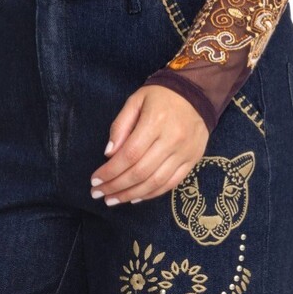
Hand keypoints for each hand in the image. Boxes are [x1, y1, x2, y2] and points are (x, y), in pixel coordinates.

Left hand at [90, 85, 209, 205]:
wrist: (197, 93)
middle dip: (116, 187)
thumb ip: (120, 126)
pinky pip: (170, 184)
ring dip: (130, 195)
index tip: (95, 180)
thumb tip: (109, 154)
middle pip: (140, 172)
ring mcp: (184, 152)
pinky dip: (150, 194)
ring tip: (113, 200)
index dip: (110, 171)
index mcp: (156, 121)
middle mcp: (172, 140)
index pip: (129, 155)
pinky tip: (134, 198)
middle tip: (99, 194)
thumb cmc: (161, 96)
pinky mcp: (192, 160)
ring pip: (154, 183)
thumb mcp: (136, 101)